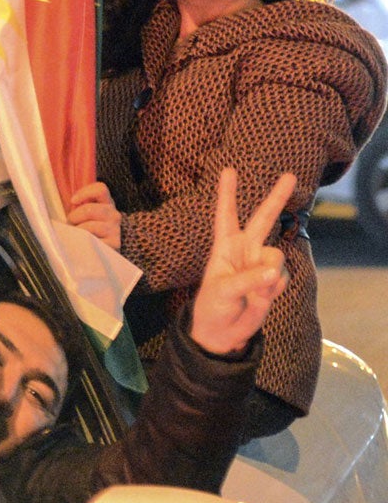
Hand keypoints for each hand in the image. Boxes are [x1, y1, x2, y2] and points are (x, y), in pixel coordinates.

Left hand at [66, 180, 121, 250]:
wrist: (101, 250)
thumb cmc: (87, 228)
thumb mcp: (83, 214)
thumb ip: (76, 205)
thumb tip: (56, 201)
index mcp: (106, 203)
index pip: (100, 189)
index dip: (85, 192)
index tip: (72, 201)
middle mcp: (113, 214)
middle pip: (90, 209)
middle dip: (75, 217)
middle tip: (71, 223)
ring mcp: (115, 229)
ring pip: (90, 226)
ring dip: (78, 230)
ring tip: (76, 234)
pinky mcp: (114, 244)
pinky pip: (93, 241)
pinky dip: (84, 242)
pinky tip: (83, 243)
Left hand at [190, 167, 295, 356]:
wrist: (224, 331)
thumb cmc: (214, 306)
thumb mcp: (222, 292)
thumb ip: (248, 279)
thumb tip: (274, 270)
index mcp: (224, 247)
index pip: (225, 215)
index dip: (227, 194)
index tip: (228, 170)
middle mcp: (245, 250)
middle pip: (262, 219)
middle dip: (276, 198)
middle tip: (290, 175)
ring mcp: (261, 263)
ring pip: (276, 256)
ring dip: (268, 274)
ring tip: (252, 290)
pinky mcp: (274, 279)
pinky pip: (282, 276)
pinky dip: (274, 287)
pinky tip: (262, 296)